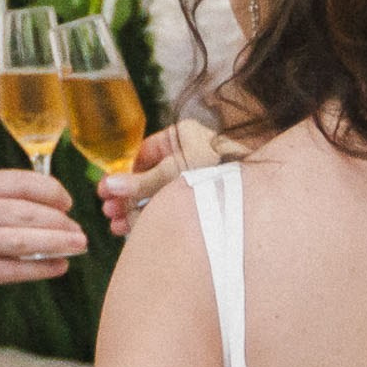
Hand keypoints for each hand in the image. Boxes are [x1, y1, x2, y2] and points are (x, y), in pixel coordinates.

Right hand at [0, 171, 89, 305]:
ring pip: (20, 241)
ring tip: (77, 247)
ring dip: (55, 244)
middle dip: (59, 222)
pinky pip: (11, 269)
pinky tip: (57, 267)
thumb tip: (53, 203)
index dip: (50, 191)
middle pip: (23, 213)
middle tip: (79, 232)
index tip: (68, 203)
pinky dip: (39, 268)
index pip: (17, 182)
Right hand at [98, 122, 243, 237]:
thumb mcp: (175, 173)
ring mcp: (195, 180)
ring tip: (116, 226)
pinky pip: (169, 207)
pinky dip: (151, 218)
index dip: (125, 171)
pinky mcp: (201, 201)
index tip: (108, 189)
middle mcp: (187, 157)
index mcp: (182, 138)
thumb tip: (109, 186)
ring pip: (157, 195)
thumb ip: (142, 182)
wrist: (258, 194)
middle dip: (126, 195)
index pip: (145, 152)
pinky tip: (132, 229)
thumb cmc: (218, 172)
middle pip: (148, 176)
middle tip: (107, 211)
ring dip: (134, 210)